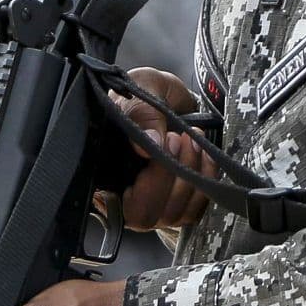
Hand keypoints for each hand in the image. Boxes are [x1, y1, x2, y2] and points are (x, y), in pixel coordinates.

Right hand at [119, 66, 213, 232]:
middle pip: (143, 216)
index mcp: (100, 174)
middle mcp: (123, 197)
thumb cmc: (144, 92)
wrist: (169, 97)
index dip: (131, 189)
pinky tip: (205, 152)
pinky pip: (194, 209)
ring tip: (191, 138)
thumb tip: (149, 145)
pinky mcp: (178, 203)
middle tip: (175, 139)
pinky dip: (205, 180)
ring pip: (172, 214)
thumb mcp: (138, 89)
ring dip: (189, 175)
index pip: (107, 204)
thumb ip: (141, 112)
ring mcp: (152, 205)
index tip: (149, 153)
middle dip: (166, 178)